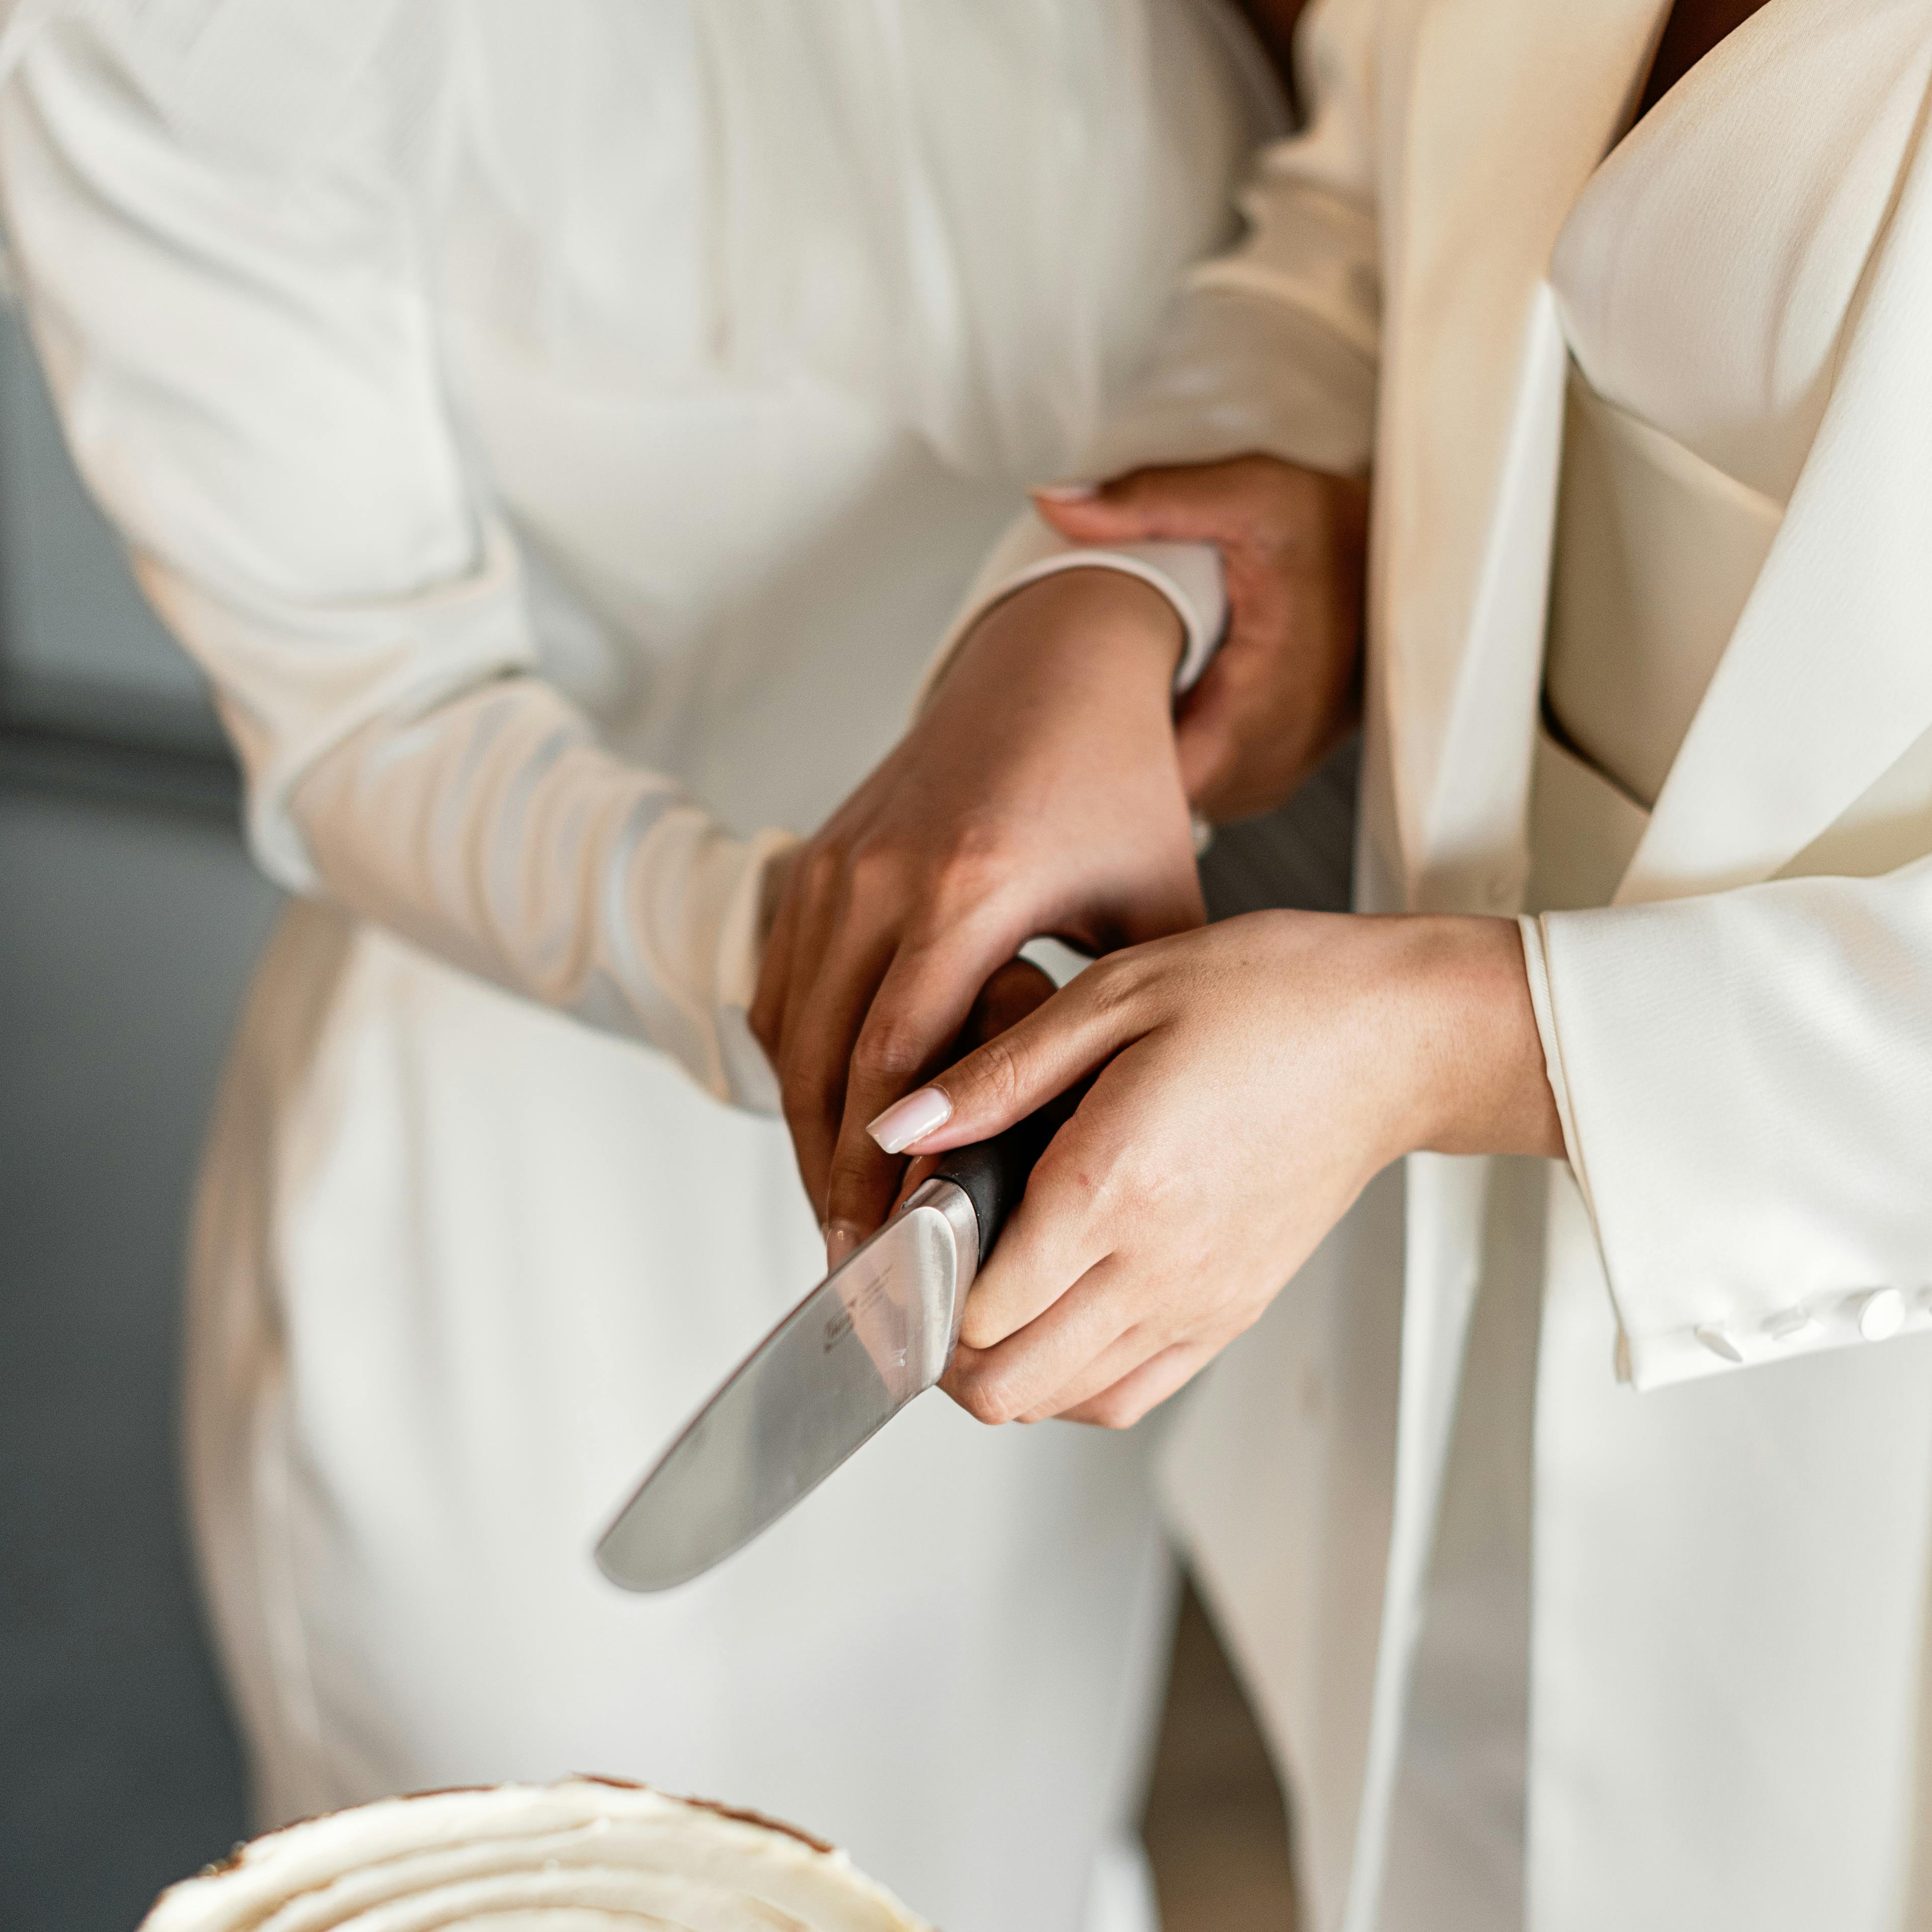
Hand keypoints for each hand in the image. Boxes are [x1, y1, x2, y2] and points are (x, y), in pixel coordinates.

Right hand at [750, 569, 1203, 1259]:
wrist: (1049, 663)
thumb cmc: (1110, 782)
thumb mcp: (1150, 898)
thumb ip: (1131, 1015)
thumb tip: (1122, 1134)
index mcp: (969, 887)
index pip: (899, 1058)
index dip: (883, 1166)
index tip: (894, 1247)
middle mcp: (882, 877)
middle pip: (827, 1063)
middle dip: (832, 1178)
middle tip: (856, 1268)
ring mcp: (835, 867)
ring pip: (790, 1034)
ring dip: (806, 1132)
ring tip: (839, 1216)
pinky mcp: (813, 863)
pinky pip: (780, 989)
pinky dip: (799, 1067)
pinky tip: (829, 1128)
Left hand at [866, 909, 1561, 1428]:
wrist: (1394, 1039)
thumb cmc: (1270, 999)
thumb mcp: (1117, 995)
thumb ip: (998, 1074)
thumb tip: (898, 1127)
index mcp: (1115, 1185)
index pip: (977, 1306)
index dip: (919, 1282)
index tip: (908, 1227)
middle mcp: (1158, 1265)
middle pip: (1006, 1383)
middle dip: (941, 1348)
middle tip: (925, 1277)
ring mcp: (1199, 1303)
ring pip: (1061, 1402)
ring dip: (1002, 1366)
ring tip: (983, 1292)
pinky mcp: (1230, 1314)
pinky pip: (1126, 1395)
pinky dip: (1070, 1380)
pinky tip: (1053, 1315)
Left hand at [1036, 455, 1367, 823]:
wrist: (1401, 561)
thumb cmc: (1331, 530)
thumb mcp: (1247, 494)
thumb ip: (1148, 500)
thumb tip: (1052, 502)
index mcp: (1258, 717)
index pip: (1141, 792)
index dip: (1082, 762)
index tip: (1038, 720)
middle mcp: (1266, 767)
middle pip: (1145, 806)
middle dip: (1094, 761)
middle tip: (1052, 699)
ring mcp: (1268, 778)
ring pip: (1169, 799)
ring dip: (1130, 759)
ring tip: (1101, 697)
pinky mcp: (1267, 773)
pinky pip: (1194, 784)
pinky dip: (1163, 752)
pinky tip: (1150, 704)